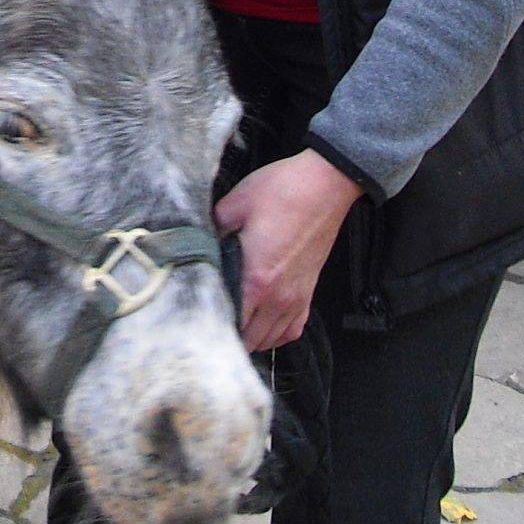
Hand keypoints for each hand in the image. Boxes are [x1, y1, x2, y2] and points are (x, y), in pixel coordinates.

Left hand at [212, 148, 359, 350]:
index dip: (211, 324)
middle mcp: (278, 295)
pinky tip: (264, 322)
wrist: (325, 184)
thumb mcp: (234, 204)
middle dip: (229, 335)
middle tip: (211, 321)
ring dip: (252, 336)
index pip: (230, 323)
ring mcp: (297, 296)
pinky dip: (277, 333)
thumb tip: (199, 246)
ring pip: (271, 339)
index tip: (198, 320)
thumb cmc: (283, 191)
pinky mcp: (309, 292)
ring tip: (234, 324)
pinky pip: (293, 330)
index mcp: (256, 278)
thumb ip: (212, 231)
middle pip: (250, 339)